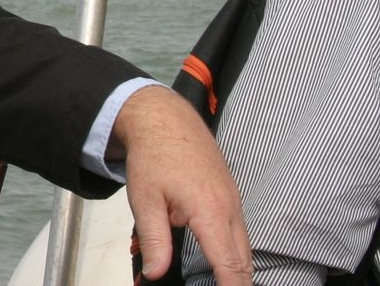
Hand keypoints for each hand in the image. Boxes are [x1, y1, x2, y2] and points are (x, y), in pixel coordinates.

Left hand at [112, 86, 252, 284]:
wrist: (164, 118)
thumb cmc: (153, 155)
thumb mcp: (145, 200)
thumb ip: (154, 240)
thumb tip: (155, 272)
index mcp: (209, 211)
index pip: (229, 263)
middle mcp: (229, 207)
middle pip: (243, 259)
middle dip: (239, 282)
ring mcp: (233, 199)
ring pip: (243, 245)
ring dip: (237, 268)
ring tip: (229, 284)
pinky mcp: (230, 195)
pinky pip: (239, 229)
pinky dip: (234, 249)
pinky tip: (225, 260)